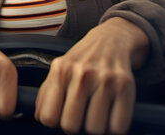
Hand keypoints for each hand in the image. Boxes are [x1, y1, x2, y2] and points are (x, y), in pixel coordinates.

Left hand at [34, 17, 148, 133]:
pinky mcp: (125, 85)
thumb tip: (38, 116)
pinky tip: (110, 116)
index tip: (61, 115)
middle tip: (79, 116)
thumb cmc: (82, 59)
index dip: (54, 121)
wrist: (111, 39)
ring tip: (95, 114)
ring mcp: (105, 79)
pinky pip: (118, 126)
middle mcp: (81, 74)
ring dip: (95, 127)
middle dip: (74, 126)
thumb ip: (46, 92)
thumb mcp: (59, 68)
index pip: (48, 116)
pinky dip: (114, 127)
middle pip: (70, 126)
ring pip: (94, 129)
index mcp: (61, 70)